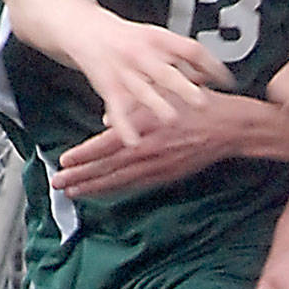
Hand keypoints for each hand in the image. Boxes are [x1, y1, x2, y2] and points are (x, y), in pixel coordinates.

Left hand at [52, 100, 232, 196]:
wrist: (230, 127)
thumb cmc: (199, 106)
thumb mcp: (163, 95)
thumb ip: (133, 106)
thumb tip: (106, 120)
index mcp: (145, 127)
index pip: (105, 145)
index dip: (83, 156)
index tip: (64, 162)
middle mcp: (148, 150)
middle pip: (107, 168)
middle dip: (80, 177)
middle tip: (58, 185)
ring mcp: (158, 166)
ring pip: (119, 181)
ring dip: (94, 188)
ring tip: (73, 193)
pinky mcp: (168, 175)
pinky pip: (137, 186)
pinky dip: (117, 190)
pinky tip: (104, 192)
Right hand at [72, 15, 234, 142]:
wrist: (87, 30)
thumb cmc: (130, 40)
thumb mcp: (158, 40)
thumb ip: (182, 58)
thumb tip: (210, 76)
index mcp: (160, 40)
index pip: (191, 51)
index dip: (210, 65)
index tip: (226, 81)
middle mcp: (143, 55)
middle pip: (167, 72)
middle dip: (185, 88)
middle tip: (203, 103)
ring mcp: (125, 72)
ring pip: (143, 91)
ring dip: (157, 106)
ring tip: (171, 120)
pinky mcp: (109, 88)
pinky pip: (118, 110)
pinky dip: (125, 126)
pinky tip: (134, 141)